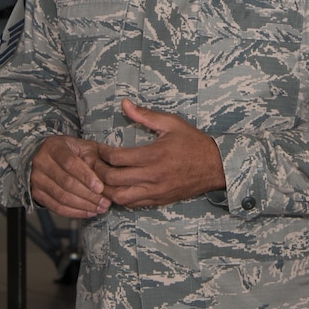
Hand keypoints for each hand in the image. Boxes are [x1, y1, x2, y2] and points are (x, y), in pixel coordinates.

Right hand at [30, 135, 110, 218]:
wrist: (48, 157)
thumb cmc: (72, 151)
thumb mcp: (85, 146)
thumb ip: (99, 154)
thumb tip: (115, 166)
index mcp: (54, 147)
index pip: (70, 163)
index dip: (86, 177)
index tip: (100, 187)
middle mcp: (41, 162)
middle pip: (66, 183)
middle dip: (88, 195)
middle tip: (105, 202)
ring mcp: (37, 179)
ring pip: (61, 197)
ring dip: (83, 206)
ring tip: (100, 208)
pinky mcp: (37, 194)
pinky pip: (56, 207)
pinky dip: (74, 212)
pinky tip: (88, 212)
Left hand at [93, 101, 225, 207]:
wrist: (215, 166)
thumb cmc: (193, 142)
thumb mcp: (171, 123)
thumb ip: (145, 115)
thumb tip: (124, 104)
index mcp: (153, 155)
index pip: (116, 158)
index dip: (101, 154)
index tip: (98, 149)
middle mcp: (152, 176)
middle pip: (113, 179)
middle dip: (97, 171)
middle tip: (93, 164)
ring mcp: (155, 191)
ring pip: (119, 196)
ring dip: (106, 189)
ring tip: (101, 178)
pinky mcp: (158, 200)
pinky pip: (132, 204)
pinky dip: (119, 198)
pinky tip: (116, 188)